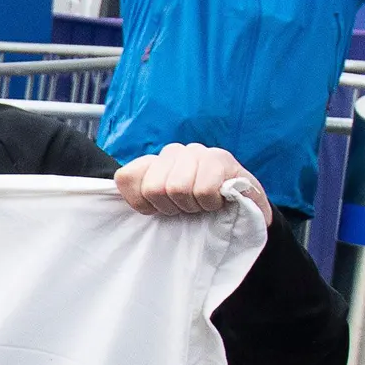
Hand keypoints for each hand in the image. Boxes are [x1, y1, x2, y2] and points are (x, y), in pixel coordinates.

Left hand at [112, 142, 257, 216]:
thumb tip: (119, 181)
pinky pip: (204, 188)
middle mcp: (173, 151)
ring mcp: (197, 152)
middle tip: (188, 208)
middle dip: (171, 208)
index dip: (141, 203)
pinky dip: (211, 202)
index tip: (159, 210)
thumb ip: (140, 195)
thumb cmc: (200, 210)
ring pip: (178, 187)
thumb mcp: (165, 207)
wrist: (245, 212)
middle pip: (154, 187)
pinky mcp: (221, 159)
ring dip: (193, 205)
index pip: (126, 177)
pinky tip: (218, 200)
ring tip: (203, 204)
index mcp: (154, 163)